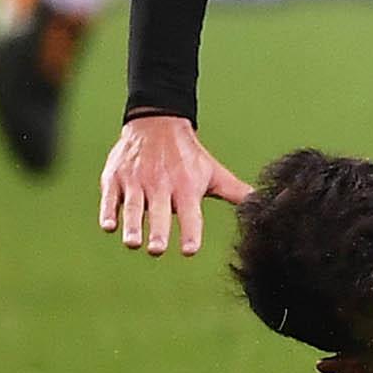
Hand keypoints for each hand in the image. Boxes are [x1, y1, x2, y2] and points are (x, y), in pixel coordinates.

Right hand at [97, 115, 251, 257]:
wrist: (158, 122)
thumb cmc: (189, 156)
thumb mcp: (214, 173)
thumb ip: (237, 192)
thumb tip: (264, 205)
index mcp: (187, 187)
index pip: (191, 213)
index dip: (191, 231)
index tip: (190, 249)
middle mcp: (162, 185)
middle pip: (160, 211)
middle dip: (158, 230)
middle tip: (157, 248)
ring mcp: (137, 181)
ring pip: (134, 206)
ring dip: (132, 224)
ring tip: (132, 242)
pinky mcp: (116, 178)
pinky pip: (111, 197)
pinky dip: (109, 211)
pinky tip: (108, 226)